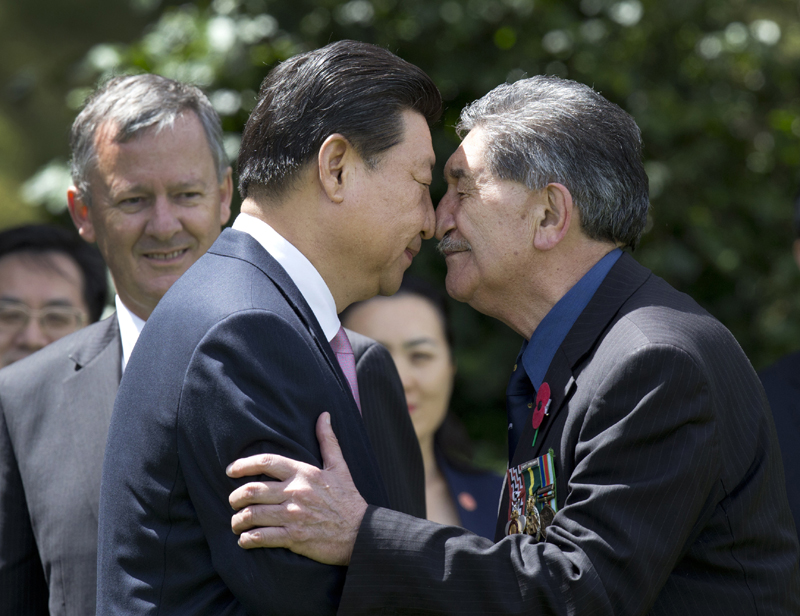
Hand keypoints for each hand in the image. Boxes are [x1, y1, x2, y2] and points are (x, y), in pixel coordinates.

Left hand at [226, 412, 366, 565]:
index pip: (266, 462)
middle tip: (233, 501)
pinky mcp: (294, 538)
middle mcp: (295, 492)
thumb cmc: (348, 499)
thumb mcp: (339, 467)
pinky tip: (245, 539)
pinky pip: (261, 537)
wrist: (360, 532)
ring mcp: (293, 516)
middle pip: (252, 490)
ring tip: (236, 523)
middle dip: (235, 496)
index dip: (243, 465)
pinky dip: (247, 539)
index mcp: (303, 473)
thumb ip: (328, 441)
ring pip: (252, 515)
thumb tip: (324, 415)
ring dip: (238, 520)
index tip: (230, 470)